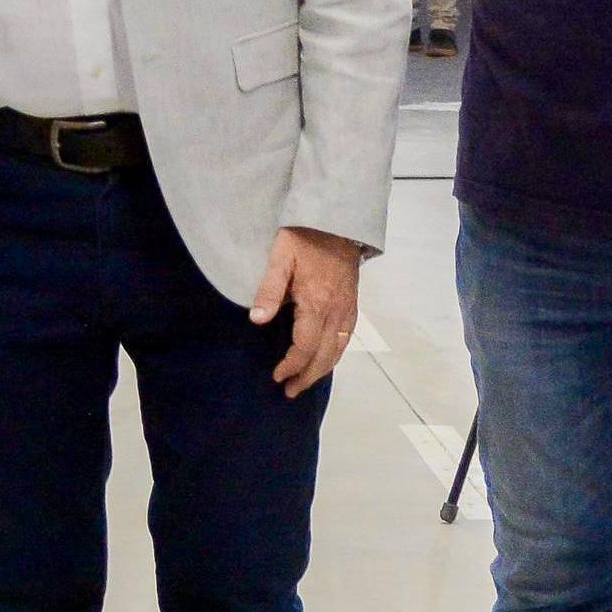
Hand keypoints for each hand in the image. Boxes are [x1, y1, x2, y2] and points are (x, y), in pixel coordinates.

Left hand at [250, 227, 362, 397]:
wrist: (338, 219)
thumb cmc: (304, 236)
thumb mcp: (280, 257)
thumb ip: (269, 289)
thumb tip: (258, 321)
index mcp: (317, 302)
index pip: (305, 346)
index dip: (291, 365)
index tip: (276, 377)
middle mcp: (337, 310)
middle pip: (324, 354)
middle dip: (307, 376)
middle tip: (290, 392)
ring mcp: (348, 307)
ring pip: (339, 349)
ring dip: (322, 370)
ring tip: (305, 382)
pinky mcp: (353, 302)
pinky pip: (347, 336)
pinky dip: (336, 354)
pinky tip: (326, 359)